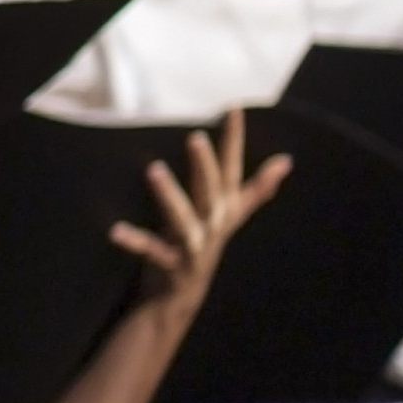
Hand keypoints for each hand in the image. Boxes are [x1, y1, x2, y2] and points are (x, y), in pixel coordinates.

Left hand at [110, 109, 291, 315]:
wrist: (184, 294)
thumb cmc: (203, 244)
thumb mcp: (231, 215)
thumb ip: (257, 189)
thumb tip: (286, 161)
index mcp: (224, 208)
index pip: (232, 168)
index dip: (234, 139)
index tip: (234, 108)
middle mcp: (213, 223)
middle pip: (211, 190)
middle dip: (205, 165)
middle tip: (195, 137)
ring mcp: (195, 245)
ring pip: (184, 217)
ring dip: (170, 194)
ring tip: (154, 170)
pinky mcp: (173, 264)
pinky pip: (152, 250)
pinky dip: (135, 241)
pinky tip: (115, 231)